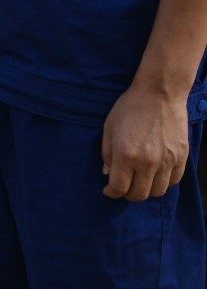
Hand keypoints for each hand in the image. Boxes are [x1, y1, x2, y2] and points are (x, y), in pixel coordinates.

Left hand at [102, 84, 190, 200]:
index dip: (111, 192)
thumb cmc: (129, 108)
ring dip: (146, 191)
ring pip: (158, 191)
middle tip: (123, 188)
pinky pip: (173, 181)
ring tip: (139, 182)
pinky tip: (155, 176)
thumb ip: (107, 154)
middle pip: (139, 194)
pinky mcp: (181, 157)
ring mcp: (168, 161)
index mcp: (126, 155)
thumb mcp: (109, 128)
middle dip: (128, 194)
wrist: (159, 94)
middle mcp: (148, 162)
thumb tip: (107, 174)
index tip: (108, 190)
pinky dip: (163, 183)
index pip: (119, 187)